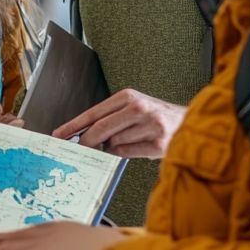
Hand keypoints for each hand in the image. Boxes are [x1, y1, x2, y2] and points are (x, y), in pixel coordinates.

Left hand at [52, 89, 186, 157]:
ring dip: (112, 147)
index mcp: (128, 97)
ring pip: (113, 143)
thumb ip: (110, 117)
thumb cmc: (156, 116)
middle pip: (99, 129)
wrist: (190, 123)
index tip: (58, 135)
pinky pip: (127, 153)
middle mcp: (139, 108)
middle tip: (82, 149)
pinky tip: (136, 146)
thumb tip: (82, 135)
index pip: (92, 113)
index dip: (73, 126)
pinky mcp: (158, 144)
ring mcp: (149, 126)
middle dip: (87, 142)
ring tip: (127, 140)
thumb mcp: (133, 108)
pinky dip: (126, 153)